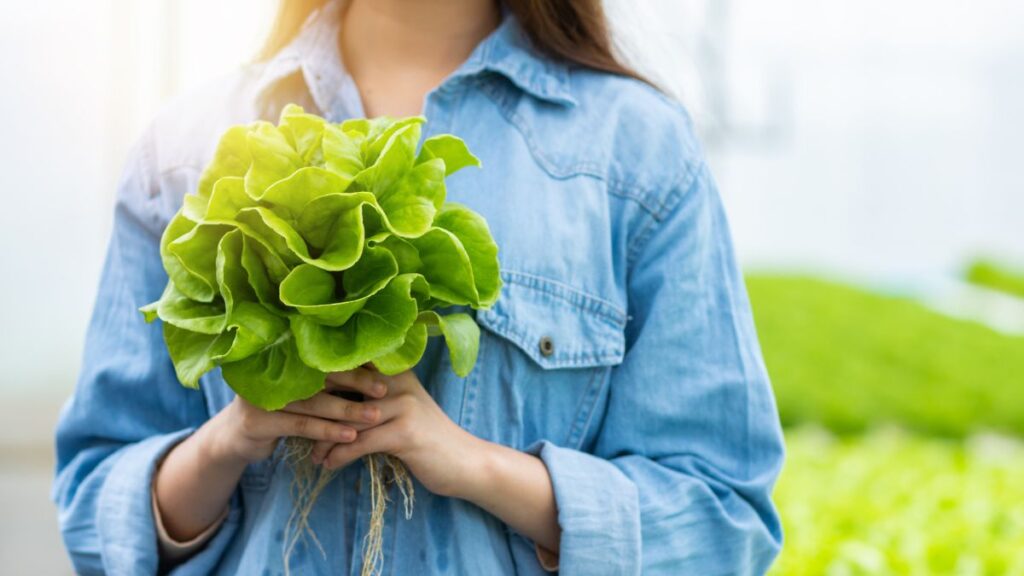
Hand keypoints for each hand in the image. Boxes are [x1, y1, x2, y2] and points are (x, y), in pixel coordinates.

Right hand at [208, 367, 389, 465]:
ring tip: (374, 415)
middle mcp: (272, 371)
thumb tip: (371, 369)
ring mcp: (262, 395)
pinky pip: (301, 425)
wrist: (233, 439)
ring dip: (347, 410)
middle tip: (383, 389)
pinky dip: (328, 430)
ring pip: (314, 402)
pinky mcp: (258, 421)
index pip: (323, 356)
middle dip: (355, 382)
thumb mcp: (299, 393)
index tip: (382, 367)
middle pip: (321, 375)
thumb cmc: (278, 412)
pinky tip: (350, 436)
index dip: (353, 360)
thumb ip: (323, 381)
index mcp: (284, 358)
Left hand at [311, 370, 485, 498]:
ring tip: (310, 453)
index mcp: (397, 371)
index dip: (322, 374)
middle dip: (316, 405)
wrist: (464, 462)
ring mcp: (403, 406)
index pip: (352, 364)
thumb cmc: (428, 438)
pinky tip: (327, 465)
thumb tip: (334, 396)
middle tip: (292, 420)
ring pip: (349, 419)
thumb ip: (375, 396)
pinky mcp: (404, 433)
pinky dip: (339, 456)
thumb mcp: (403, 408)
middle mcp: (399, 382)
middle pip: (345, 385)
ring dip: (324, 439)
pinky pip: (360, 443)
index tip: (296, 390)